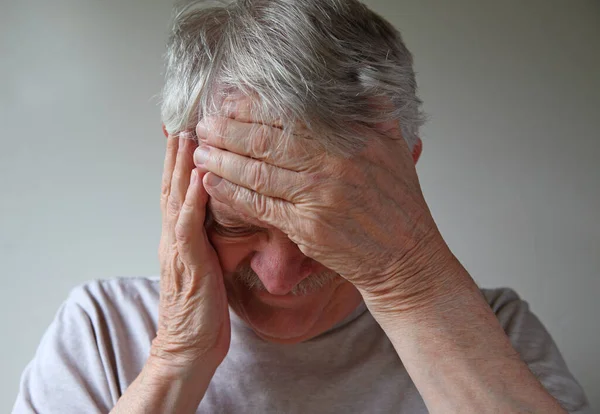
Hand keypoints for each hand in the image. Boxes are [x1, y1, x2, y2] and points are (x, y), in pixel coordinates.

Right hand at [153, 134, 230, 373]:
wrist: (187, 347)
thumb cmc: (201, 311)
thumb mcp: (206, 267)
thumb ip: (206, 241)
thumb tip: (220, 222)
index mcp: (179, 237)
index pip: (177, 191)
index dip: (180, 162)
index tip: (188, 134)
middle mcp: (173, 236)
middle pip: (172, 185)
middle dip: (178, 152)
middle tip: (184, 120)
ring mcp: (178, 246)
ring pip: (176, 196)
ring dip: (182, 164)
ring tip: (188, 134)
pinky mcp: (188, 260)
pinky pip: (187, 223)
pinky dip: (191, 198)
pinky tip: (197, 178)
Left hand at [193, 98, 456, 307]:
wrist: (405, 256)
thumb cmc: (398, 204)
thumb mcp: (397, 146)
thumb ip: (375, 110)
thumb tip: (356, 81)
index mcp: (353, 139)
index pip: (292, 116)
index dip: (254, 108)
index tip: (230, 103)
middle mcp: (334, 164)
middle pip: (267, 141)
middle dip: (227, 131)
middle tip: (204, 125)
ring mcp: (319, 197)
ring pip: (258, 172)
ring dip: (222, 161)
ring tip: (200, 152)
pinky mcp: (307, 227)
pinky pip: (260, 206)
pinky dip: (232, 193)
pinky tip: (212, 183)